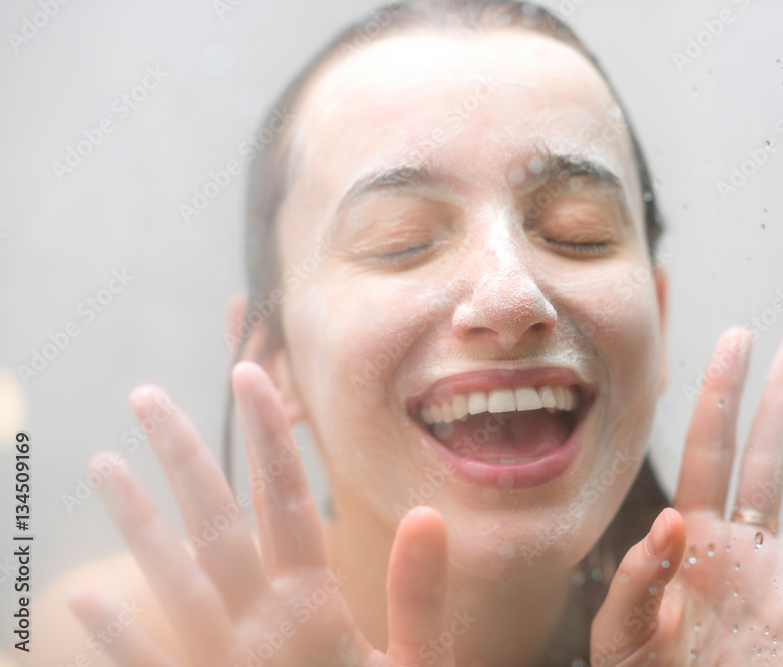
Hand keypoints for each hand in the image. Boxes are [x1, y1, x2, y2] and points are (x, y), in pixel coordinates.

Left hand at [66, 361, 453, 666]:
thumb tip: (428, 516)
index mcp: (316, 612)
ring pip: (168, 581)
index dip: (270, 438)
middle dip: (183, 456)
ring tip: (103, 465)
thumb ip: (419, 597)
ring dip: (134, 520)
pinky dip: (115, 636)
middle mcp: (257, 631)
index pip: (288, 503)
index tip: (249, 376)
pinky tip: (86, 599)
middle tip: (146, 396)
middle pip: (214, 525)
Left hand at [590, 327, 782, 665]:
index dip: (720, 395)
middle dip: (782, 396)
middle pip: (766, 454)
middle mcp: (740, 545)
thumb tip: (668, 523)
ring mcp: (780, 576)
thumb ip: (638, 579)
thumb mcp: (621, 631)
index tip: (734, 343)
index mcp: (690, 538)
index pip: (708, 448)